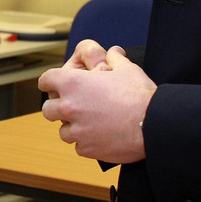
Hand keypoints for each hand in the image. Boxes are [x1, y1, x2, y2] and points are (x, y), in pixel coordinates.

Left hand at [39, 44, 155, 163]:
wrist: (154, 124)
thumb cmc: (139, 94)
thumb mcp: (126, 68)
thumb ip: (114, 58)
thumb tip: (113, 52)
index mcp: (73, 84)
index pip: (46, 80)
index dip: (50, 81)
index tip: (53, 85)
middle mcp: (69, 107)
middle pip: (48, 109)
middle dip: (57, 107)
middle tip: (72, 106)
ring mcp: (77, 131)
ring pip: (62, 131)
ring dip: (72, 127)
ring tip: (88, 123)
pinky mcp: (87, 149)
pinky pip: (78, 147)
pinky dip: (85, 142)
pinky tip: (98, 136)